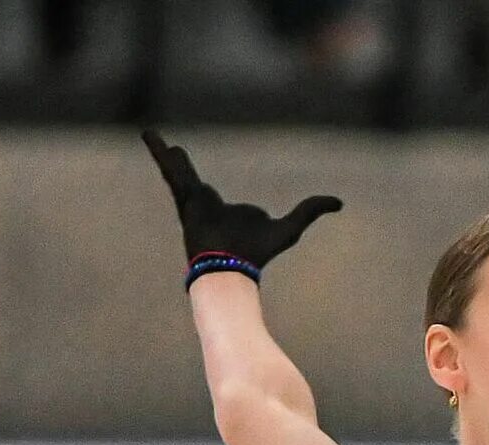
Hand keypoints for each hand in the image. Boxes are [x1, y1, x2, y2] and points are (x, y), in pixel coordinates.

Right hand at [141, 129, 342, 271]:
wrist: (232, 264)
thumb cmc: (259, 250)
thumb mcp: (291, 226)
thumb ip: (311, 211)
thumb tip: (338, 202)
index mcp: (226, 211)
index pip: (221, 199)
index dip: (224, 203)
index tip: (220, 205)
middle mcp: (206, 205)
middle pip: (192, 181)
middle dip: (182, 168)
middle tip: (175, 152)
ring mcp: (193, 201)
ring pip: (177, 173)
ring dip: (165, 156)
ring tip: (153, 137)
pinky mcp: (184, 198)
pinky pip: (171, 171)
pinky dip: (160, 153)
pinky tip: (150, 136)